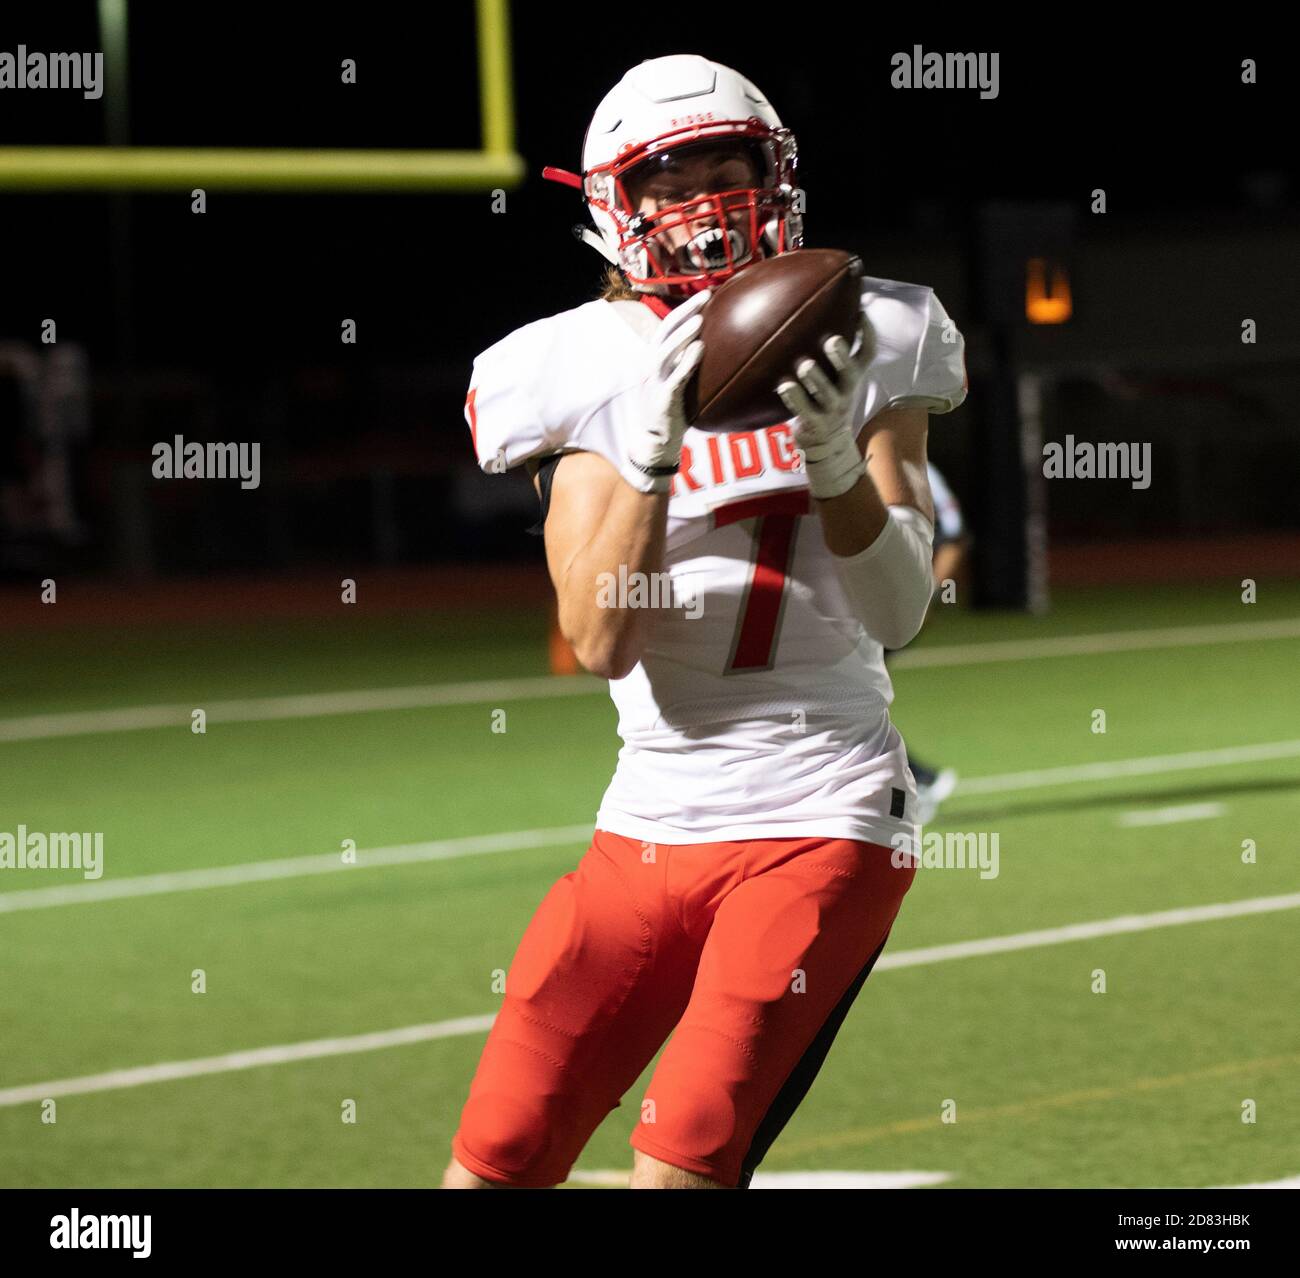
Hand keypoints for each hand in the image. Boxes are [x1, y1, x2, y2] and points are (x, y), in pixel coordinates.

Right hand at [623, 290, 709, 493]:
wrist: (656, 443)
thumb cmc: (671, 413)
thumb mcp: (677, 384)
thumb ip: (687, 365)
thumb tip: (712, 348)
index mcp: (655, 362)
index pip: (666, 328)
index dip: (683, 311)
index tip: (704, 296)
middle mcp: (651, 368)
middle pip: (664, 333)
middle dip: (683, 312)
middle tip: (705, 297)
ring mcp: (655, 383)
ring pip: (664, 352)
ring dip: (682, 334)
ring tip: (700, 320)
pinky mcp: (662, 400)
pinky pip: (674, 377)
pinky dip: (686, 361)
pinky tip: (700, 349)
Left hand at [775, 314, 875, 499]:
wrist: (826, 444)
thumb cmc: (825, 399)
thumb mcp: (835, 378)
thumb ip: (831, 355)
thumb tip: (808, 315)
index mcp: (853, 376)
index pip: (868, 353)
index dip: (868, 334)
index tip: (861, 313)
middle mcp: (847, 391)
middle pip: (851, 372)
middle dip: (842, 356)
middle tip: (832, 341)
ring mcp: (832, 409)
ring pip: (827, 393)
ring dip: (816, 379)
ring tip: (805, 366)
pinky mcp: (815, 423)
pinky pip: (805, 410)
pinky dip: (794, 398)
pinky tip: (783, 386)